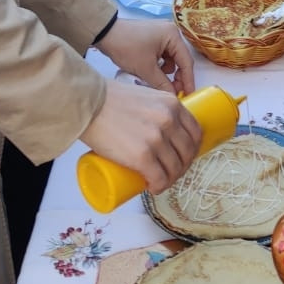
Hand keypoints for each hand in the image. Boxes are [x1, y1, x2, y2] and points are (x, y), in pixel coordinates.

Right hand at [79, 78, 201, 192]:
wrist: (88, 103)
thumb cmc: (109, 98)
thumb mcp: (145, 96)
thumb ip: (156, 108)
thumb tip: (160, 128)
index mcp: (171, 104)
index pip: (195, 132)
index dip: (192, 148)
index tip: (183, 156)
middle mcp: (169, 120)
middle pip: (187, 152)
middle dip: (181, 166)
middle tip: (169, 171)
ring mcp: (157, 139)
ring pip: (174, 168)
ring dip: (170, 179)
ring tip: (158, 181)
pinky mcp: (142, 156)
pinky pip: (160, 178)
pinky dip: (159, 186)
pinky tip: (153, 187)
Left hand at [95, 17, 195, 96]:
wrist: (104, 33)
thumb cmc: (127, 48)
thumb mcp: (146, 69)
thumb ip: (163, 84)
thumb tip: (174, 97)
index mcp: (173, 35)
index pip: (186, 61)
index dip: (188, 81)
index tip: (188, 96)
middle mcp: (170, 32)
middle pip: (180, 60)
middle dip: (176, 77)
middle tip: (173, 92)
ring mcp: (161, 34)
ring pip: (170, 59)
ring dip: (166, 72)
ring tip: (157, 82)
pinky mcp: (152, 38)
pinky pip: (161, 56)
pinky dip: (158, 66)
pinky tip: (150, 72)